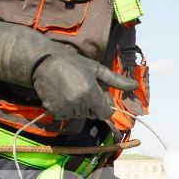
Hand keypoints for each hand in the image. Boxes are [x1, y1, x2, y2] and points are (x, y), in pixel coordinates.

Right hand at [0, 21, 134, 121]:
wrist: (44, 62)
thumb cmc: (73, 63)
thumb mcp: (97, 69)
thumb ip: (116, 80)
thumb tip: (134, 86)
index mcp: (91, 93)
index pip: (105, 113)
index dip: (103, 105)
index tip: (97, 94)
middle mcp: (78, 103)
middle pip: (92, 115)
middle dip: (91, 105)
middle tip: (82, 88)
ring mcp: (65, 108)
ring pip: (79, 116)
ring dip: (78, 107)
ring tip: (70, 89)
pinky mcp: (53, 111)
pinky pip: (65, 116)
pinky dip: (65, 109)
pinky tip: (61, 94)